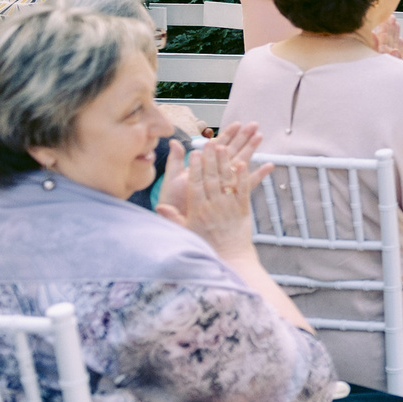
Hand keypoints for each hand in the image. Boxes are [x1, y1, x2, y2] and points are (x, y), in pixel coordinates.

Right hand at [157, 123, 265, 255]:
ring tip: (224, 147)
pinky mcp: (243, 209)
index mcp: (197, 210)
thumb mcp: (184, 233)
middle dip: (210, 159)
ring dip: (225, 163)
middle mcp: (213, 206)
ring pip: (226, 181)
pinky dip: (243, 176)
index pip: (195, 185)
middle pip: (211, 178)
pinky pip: (243, 190)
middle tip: (210, 143)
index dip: (195, 168)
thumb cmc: (205, 246)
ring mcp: (229, 207)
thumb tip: (159, 207)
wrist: (230, 258)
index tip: (194, 153)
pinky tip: (242, 163)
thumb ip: (173, 218)